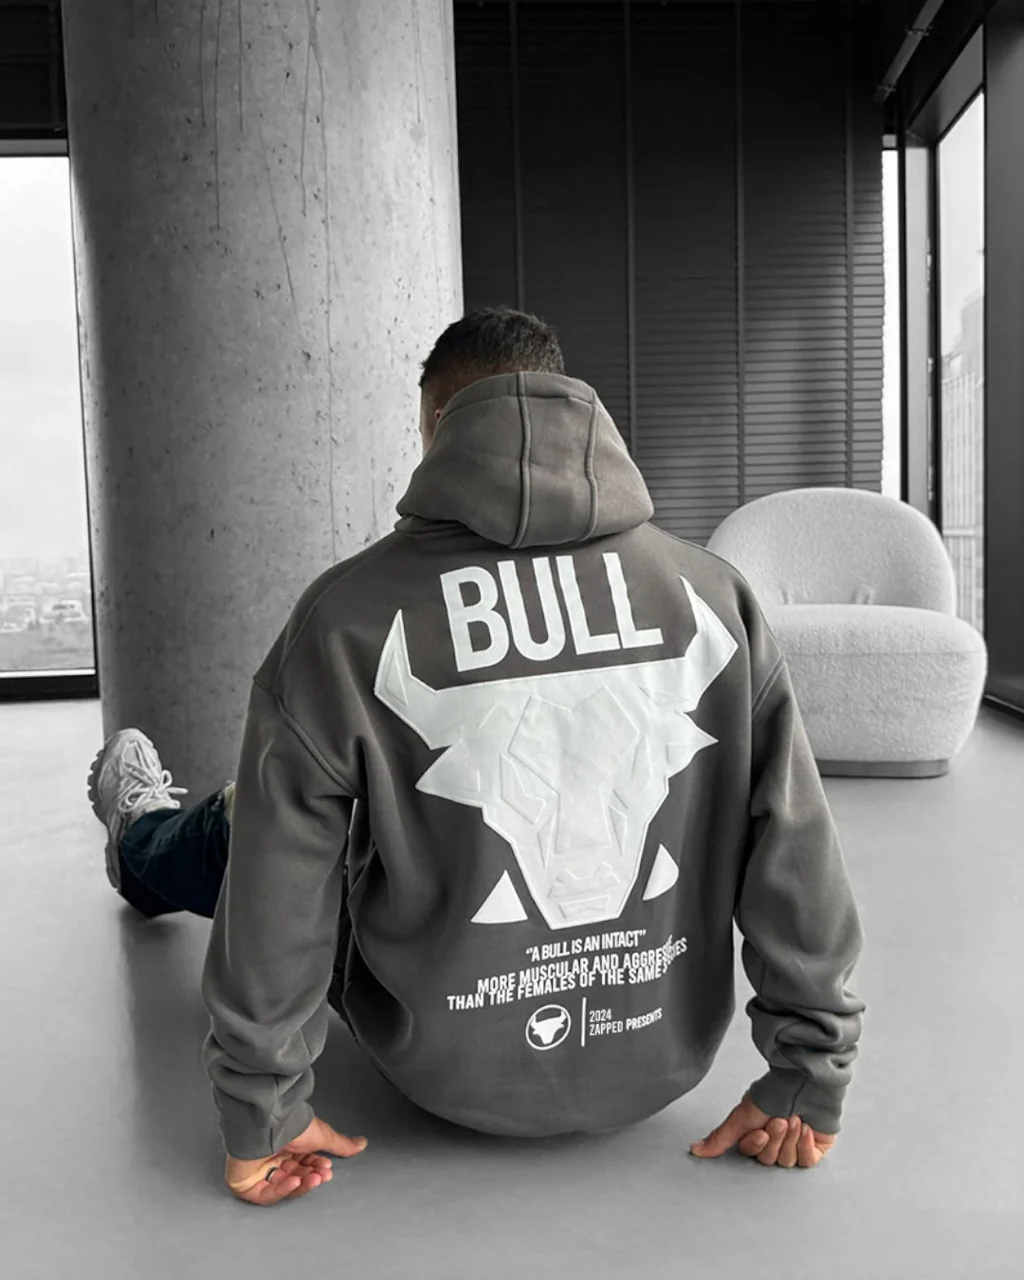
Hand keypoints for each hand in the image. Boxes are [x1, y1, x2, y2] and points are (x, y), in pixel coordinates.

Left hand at [224, 1114, 367, 1204]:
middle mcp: (273, 1157)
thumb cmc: (290, 1124)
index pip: (305, 1165)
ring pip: (283, 1187)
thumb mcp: (322, 1135)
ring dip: (299, 1184)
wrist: (268, 1122)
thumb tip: (361, 1143)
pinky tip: (294, 1180)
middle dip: (310, 1177)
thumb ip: (341, 1144)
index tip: (327, 1169)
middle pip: (295, 1177)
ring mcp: (259, 1170)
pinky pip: (267, 1194)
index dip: (317, 1168)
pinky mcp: (246, 1183)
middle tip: (321, 1175)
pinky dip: (283, 1189)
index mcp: (288, 1146)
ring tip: (310, 1177)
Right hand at [689, 1090, 836, 1168]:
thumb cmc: (772, 1093)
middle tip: (779, 1119)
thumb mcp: (741, 1116)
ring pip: (787, 1161)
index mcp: (756, 1134)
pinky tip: (806, 1127)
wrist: (803, 1082)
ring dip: (790, 1138)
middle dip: (775, 1139)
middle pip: (769, 1160)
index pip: (752, 1154)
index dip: (756, 1144)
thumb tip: (694, 1150)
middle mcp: (775, 1142)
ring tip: (794, 1117)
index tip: (761, 1130)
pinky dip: (805, 1145)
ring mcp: (795, 1145)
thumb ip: (720, 1138)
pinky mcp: (814, 1148)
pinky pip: (807, 1162)